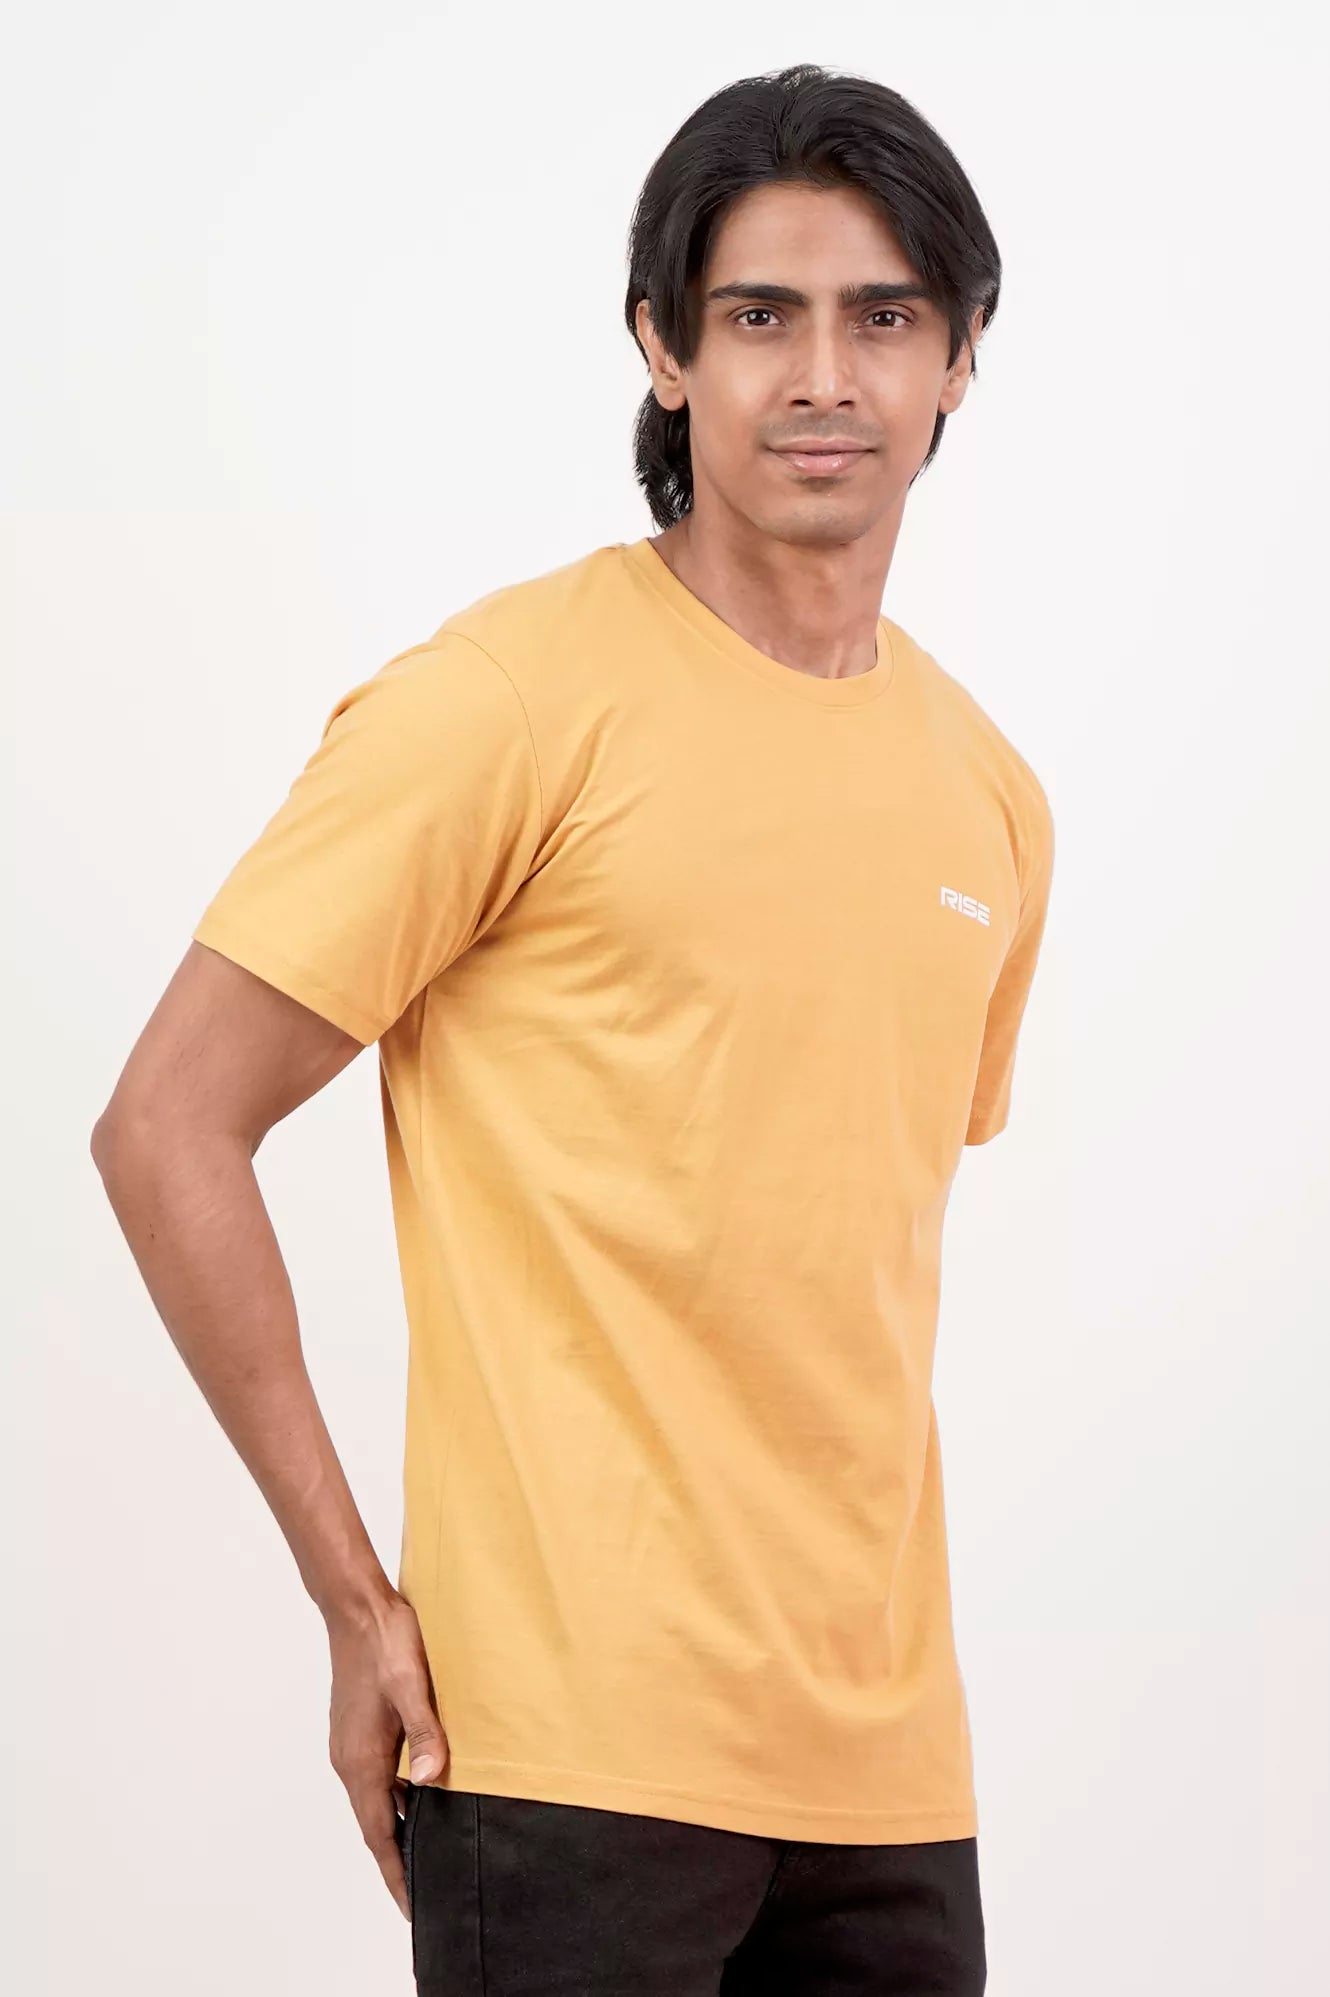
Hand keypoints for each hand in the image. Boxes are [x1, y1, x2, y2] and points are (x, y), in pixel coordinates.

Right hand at [325, 1588, 448, 1919]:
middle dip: (398, 1861)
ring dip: (398, 1828)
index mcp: (362, 1761)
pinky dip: (395, 1798)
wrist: (356, 1607)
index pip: (380, 1834)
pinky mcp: (357, 1731)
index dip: (396, 1873)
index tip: (412, 1908)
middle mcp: (350, 1761)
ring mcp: (351, 1746)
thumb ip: (425, 1734)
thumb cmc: (386, 1643)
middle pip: (376, 1826)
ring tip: (426, 1853)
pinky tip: (420, 1795)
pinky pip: (375, 1779)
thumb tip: (431, 1779)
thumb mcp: (412, 1686)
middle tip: (424, 1892)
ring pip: (376, 1802)